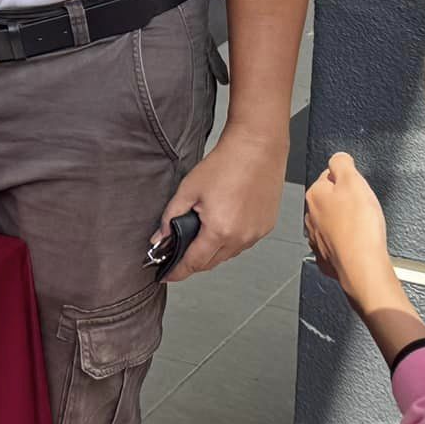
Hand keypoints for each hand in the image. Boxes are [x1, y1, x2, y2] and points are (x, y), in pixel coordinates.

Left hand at [154, 128, 285, 282]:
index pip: (194, 263)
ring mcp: (256, 234)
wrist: (257, 148)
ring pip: (228, 254)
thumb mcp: (189, 188)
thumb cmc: (226, 163)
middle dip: (193, 261)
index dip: (177, 271)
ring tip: (201, 233)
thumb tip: (159, 238)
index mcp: (219, 230)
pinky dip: (230, 240)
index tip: (167, 275)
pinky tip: (223, 224)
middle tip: (179, 254)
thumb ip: (171, 216)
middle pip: (211, 262)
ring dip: (213, 251)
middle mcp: (241, 238)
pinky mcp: (266, 228)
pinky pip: (243, 243)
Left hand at [303, 152, 401, 307]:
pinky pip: (336, 243)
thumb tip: (338, 156)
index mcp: (315, 194)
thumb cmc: (359, 228)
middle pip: (330, 199)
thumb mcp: (354, 182)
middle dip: (346, 201)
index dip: (348, 178)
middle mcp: (311, 215)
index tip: (357, 185)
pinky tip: (357, 243)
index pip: (329, 175)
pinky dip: (345, 242)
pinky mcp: (327, 256)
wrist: (362, 266)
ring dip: (345, 222)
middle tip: (363, 208)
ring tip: (362, 227)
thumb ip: (343, 163)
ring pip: (332, 221)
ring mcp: (317, 237)